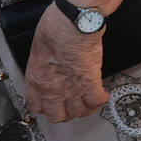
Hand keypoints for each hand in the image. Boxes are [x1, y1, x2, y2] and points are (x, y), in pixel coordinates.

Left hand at [23, 7, 108, 122]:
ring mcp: (71, 90)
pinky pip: (96, 101)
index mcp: (37, 80)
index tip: (52, 103)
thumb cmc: (56, 28)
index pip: (37, 107)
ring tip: (90, 102)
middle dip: (66, 112)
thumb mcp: (39, 48)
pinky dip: (101, 99)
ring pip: (79, 112)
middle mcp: (52, 90)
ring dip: (85, 108)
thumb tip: (50, 62)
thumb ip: (44, 63)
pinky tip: (103, 94)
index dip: (46, 107)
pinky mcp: (90, 84)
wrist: (73, 24)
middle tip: (72, 106)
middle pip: (58, 116)